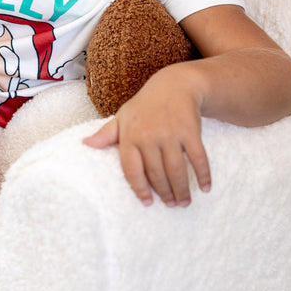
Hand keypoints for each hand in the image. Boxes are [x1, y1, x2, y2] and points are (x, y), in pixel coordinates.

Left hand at [83, 65, 210, 207]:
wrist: (174, 85)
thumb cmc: (145, 106)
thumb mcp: (123, 117)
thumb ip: (106, 134)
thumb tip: (85, 144)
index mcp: (130, 136)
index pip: (131, 170)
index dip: (139, 189)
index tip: (147, 202)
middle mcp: (149, 137)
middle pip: (156, 174)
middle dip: (164, 193)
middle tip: (170, 205)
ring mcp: (171, 134)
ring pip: (176, 170)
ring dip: (181, 189)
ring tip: (184, 202)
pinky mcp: (191, 132)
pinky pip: (198, 158)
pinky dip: (203, 174)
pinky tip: (205, 188)